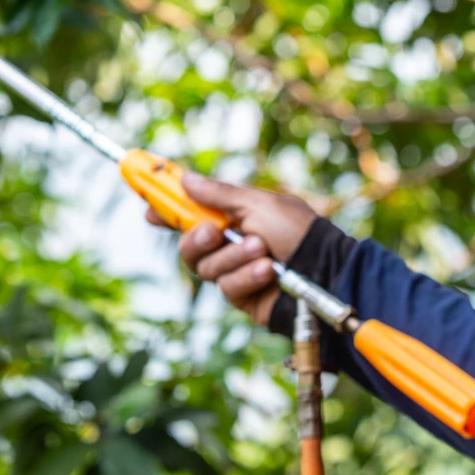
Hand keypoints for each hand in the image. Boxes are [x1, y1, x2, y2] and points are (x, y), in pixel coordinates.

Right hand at [146, 172, 316, 323]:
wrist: (326, 270)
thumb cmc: (298, 232)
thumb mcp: (259, 204)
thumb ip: (219, 195)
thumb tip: (186, 179)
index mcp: (234, 215)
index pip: (191, 211)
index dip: (167, 208)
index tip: (148, 206)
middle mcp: (230, 243)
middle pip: (188, 244)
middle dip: (196, 238)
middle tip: (213, 231)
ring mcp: (235, 270)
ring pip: (206, 267)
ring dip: (234, 257)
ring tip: (263, 251)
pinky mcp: (242, 295)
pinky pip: (226, 287)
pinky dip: (246, 277)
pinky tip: (267, 272)